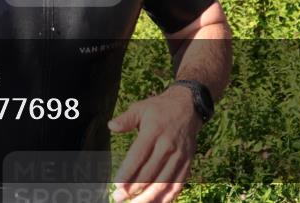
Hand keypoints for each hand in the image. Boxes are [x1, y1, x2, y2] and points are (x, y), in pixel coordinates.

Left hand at [108, 85, 200, 202]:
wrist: (189, 106)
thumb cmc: (159, 108)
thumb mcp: (141, 108)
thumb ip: (126, 119)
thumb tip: (110, 126)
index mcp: (154, 131)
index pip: (138, 156)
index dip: (127, 173)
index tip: (116, 186)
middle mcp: (167, 145)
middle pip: (150, 173)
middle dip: (133, 189)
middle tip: (119, 199)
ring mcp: (179, 156)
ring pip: (164, 182)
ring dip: (149, 197)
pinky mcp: (188, 162)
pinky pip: (178, 184)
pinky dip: (168, 197)